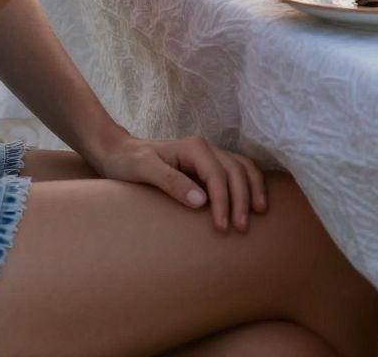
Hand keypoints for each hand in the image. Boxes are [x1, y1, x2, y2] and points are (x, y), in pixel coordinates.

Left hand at [85, 129, 267, 232]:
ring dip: (253, 189)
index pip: (218, 175)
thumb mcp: (144, 171)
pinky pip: (237, 170)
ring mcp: (210, 155)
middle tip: (242, 228)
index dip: (224, 201)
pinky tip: (253, 198)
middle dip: (242, 199)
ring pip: (242, 168)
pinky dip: (249, 183)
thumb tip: (201, 201)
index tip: (222, 227)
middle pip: (236, 171)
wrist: (118, 152)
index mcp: (194, 148)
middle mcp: (207, 148)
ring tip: (258, 213)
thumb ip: (172, 183)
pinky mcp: (208, 164)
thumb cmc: (128, 162)